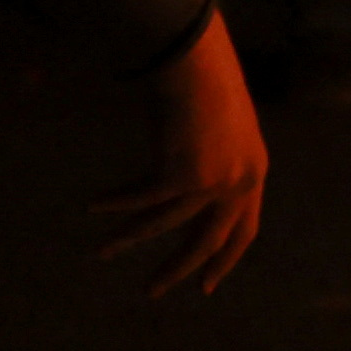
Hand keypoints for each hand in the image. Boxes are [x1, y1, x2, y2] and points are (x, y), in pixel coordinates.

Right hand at [103, 14, 268, 297]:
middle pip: (209, 240)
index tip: (206, 285)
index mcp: (255, 172)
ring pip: (165, 224)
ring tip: (101, 252)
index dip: (225, 260)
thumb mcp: (220, 130)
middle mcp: (240, 182)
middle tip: (152, 291)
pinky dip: (116, 202)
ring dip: (130, 238)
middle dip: (178, 268)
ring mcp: (214, 180)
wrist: (199, 59)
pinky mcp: (184, 174)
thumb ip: (212, 160)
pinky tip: (95, 204)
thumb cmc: (206, 83)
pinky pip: (142, 198)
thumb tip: (183, 187)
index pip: (244, 230)